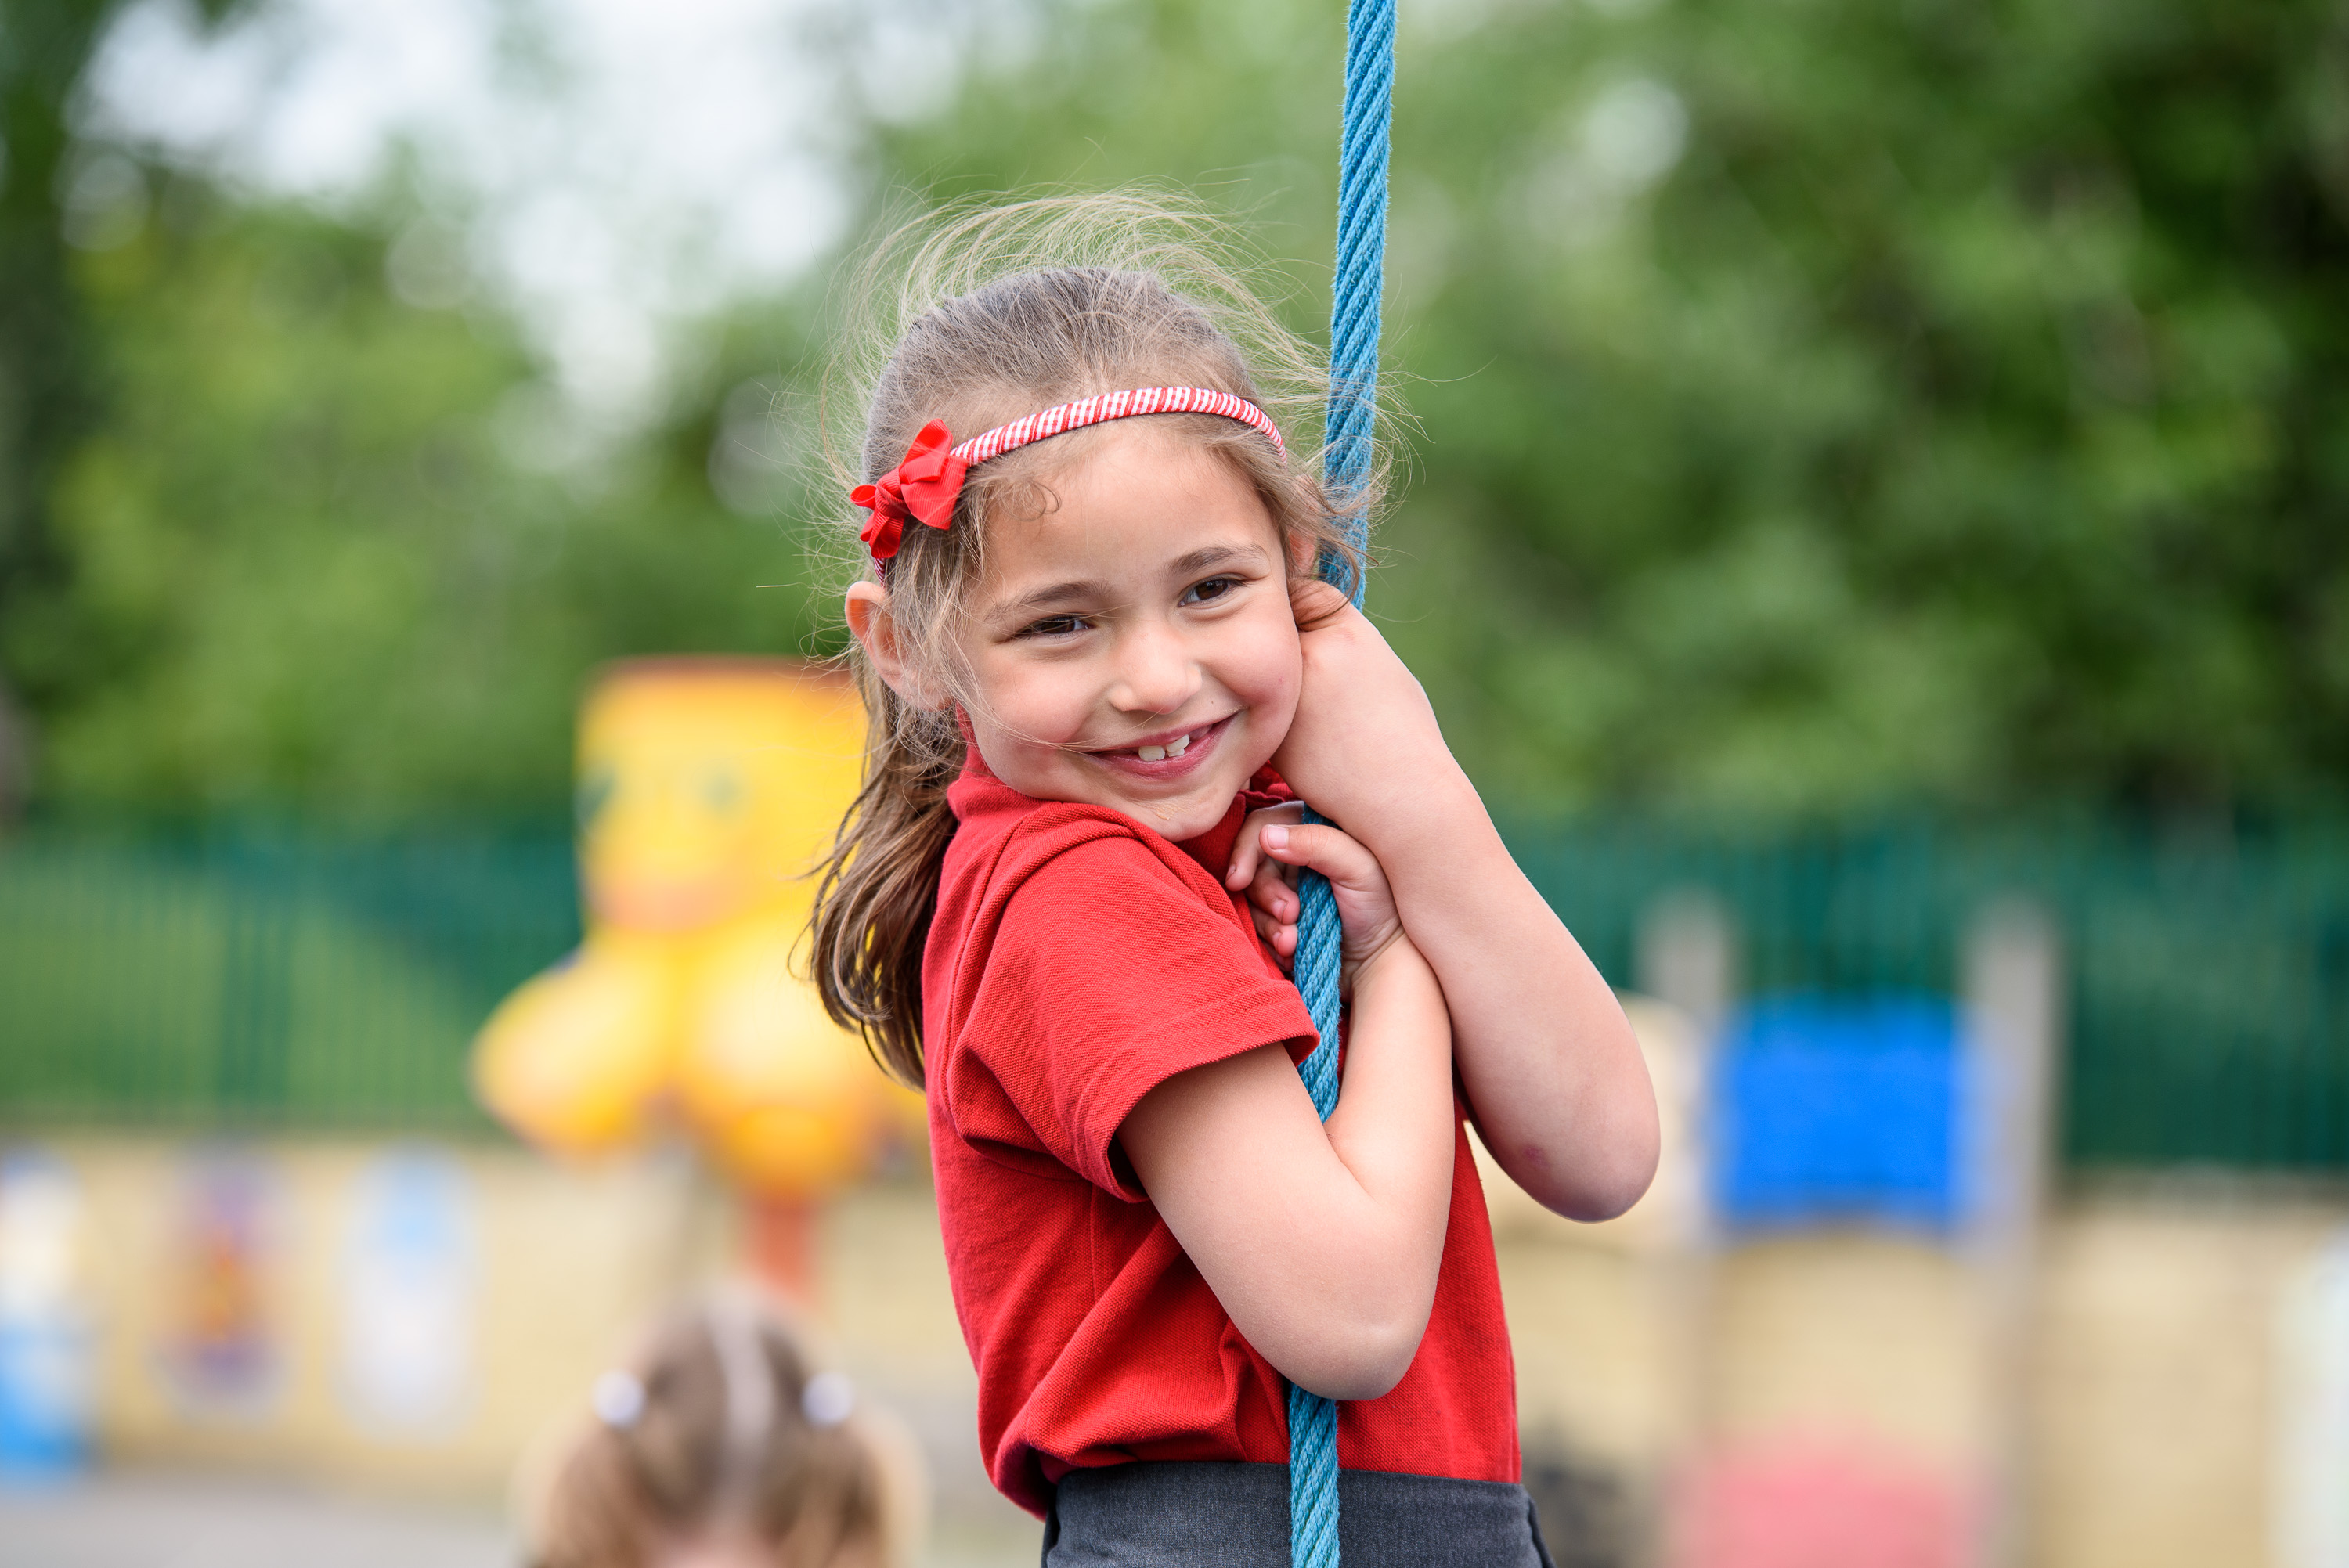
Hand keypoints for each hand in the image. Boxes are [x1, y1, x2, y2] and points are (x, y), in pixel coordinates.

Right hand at [1225, 804, 1405, 991]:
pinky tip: (1291, 950)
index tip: (1240, 881)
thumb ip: (1317, 844)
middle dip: (1266, 895)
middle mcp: (1296, 856)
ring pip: (1251, 900)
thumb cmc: (1381, 906)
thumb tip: (1266, 836)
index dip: (1245, 852)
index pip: (1262, 827)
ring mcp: (1287, 889)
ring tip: (1292, 941)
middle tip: (1290, 915)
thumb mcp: (1358, 868)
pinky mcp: (1282, 919)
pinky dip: (1270, 939)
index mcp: (1314, 830)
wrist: (1382, 959)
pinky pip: (1258, 925)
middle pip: (1253, 867)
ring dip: (1267, 923)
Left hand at [1271, 581, 1458, 831]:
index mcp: (1346, 634)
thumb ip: (1344, 644)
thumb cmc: (1403, 736)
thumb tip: (1312, 631)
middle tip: (1293, 658)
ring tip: (1312, 707)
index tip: (1302, 616)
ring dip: (1268, 677)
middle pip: (1275, 627)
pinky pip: (1259, 709)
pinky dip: (1270, 715)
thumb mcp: (1385, 670)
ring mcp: (1285, 696)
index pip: (1303, 591)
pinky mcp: (1270, 732)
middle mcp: (1309, 657)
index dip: (1300, 601)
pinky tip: (1307, 737)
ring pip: (1261, 669)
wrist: (1401, 799)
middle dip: (1280, 638)